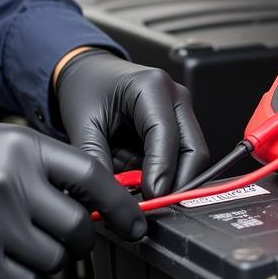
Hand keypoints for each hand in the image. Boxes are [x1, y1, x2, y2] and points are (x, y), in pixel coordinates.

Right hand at [0, 121, 145, 278]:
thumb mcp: (10, 143)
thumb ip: (53, 168)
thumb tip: (99, 201)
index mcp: (26, 149)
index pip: (93, 177)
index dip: (121, 204)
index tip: (134, 222)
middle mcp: (11, 183)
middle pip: (78, 228)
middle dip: (82, 238)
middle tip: (71, 234)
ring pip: (54, 259)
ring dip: (50, 257)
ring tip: (26, 239)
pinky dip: (25, 276)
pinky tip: (9, 256)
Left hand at [53, 50, 209, 197]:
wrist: (89, 74)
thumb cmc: (88, 89)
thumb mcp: (83, 123)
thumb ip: (95, 159)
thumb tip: (107, 198)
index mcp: (152, 86)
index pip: (167, 135)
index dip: (162, 171)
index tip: (150, 197)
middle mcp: (175, 96)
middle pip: (194, 149)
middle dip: (177, 182)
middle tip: (153, 205)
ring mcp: (181, 111)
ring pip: (193, 158)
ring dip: (173, 181)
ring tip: (144, 195)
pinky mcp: (180, 126)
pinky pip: (184, 159)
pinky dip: (168, 176)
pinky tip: (146, 183)